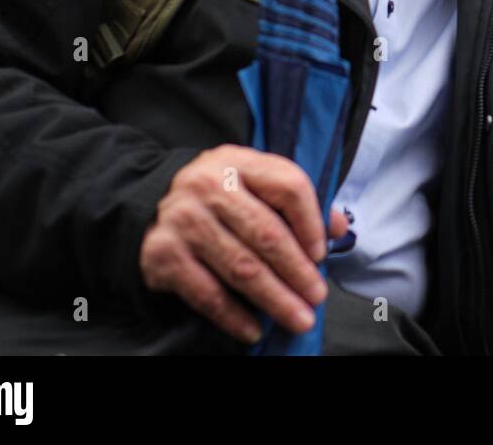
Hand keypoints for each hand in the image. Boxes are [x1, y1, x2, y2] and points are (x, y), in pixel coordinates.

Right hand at [139, 144, 349, 343]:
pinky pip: (206, 292)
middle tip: (317, 297)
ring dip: (275, 299)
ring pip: (241, 267)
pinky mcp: (163, 253)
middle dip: (297, 271)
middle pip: (266, 232)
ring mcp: (183, 219)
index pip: (289, 187)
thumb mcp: (257, 184)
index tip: (321, 255)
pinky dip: (233, 316)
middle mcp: (208, 185)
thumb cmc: (222, 196)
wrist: (154, 201)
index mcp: (241, 162)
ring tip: (299, 319)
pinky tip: (254, 329)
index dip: (312, 223)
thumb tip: (338, 227)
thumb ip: (297, 203)